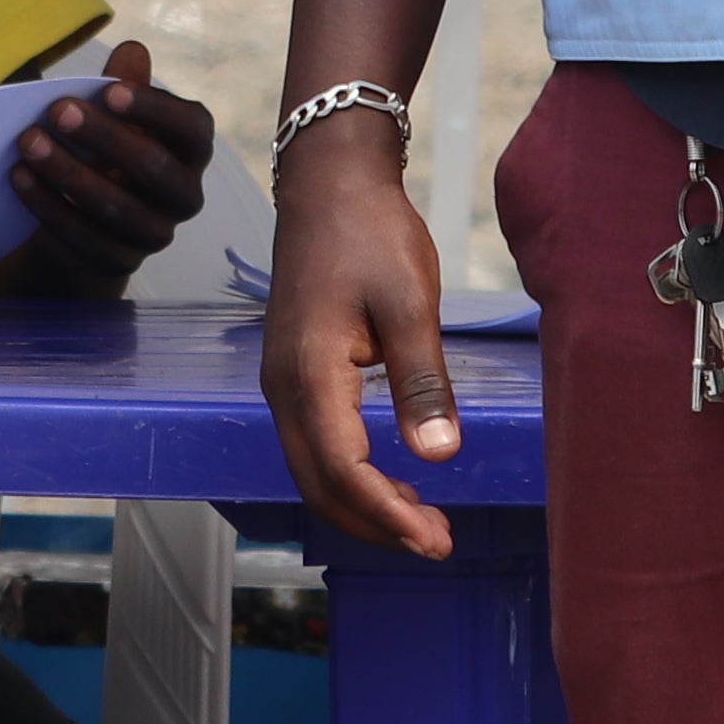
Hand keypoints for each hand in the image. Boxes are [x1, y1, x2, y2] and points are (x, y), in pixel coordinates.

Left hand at [0, 44, 216, 296]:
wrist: (90, 217)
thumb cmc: (108, 149)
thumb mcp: (114, 117)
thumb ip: (123, 85)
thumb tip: (132, 51)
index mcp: (192, 151)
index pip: (192, 128)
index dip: (154, 110)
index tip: (108, 91)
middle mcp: (184, 196)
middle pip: (154, 169)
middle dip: (103, 138)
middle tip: (56, 111)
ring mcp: (153, 235)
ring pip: (114, 208)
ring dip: (67, 173)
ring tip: (27, 143)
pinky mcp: (118, 264)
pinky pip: (83, 240)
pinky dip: (48, 208)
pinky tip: (20, 179)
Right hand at [260, 123, 462, 561]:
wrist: (329, 180)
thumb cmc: (370, 231)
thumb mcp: (409, 300)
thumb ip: (422, 380)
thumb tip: (440, 456)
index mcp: (309, 373)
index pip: (342, 471)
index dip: (388, 515)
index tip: (435, 540)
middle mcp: (283, 387)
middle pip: (320, 485)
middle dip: (376, 524)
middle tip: (438, 543)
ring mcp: (283, 381)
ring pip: (313, 470)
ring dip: (364, 504)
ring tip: (423, 521)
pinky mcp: (295, 373)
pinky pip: (315, 445)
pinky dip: (351, 476)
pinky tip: (395, 478)